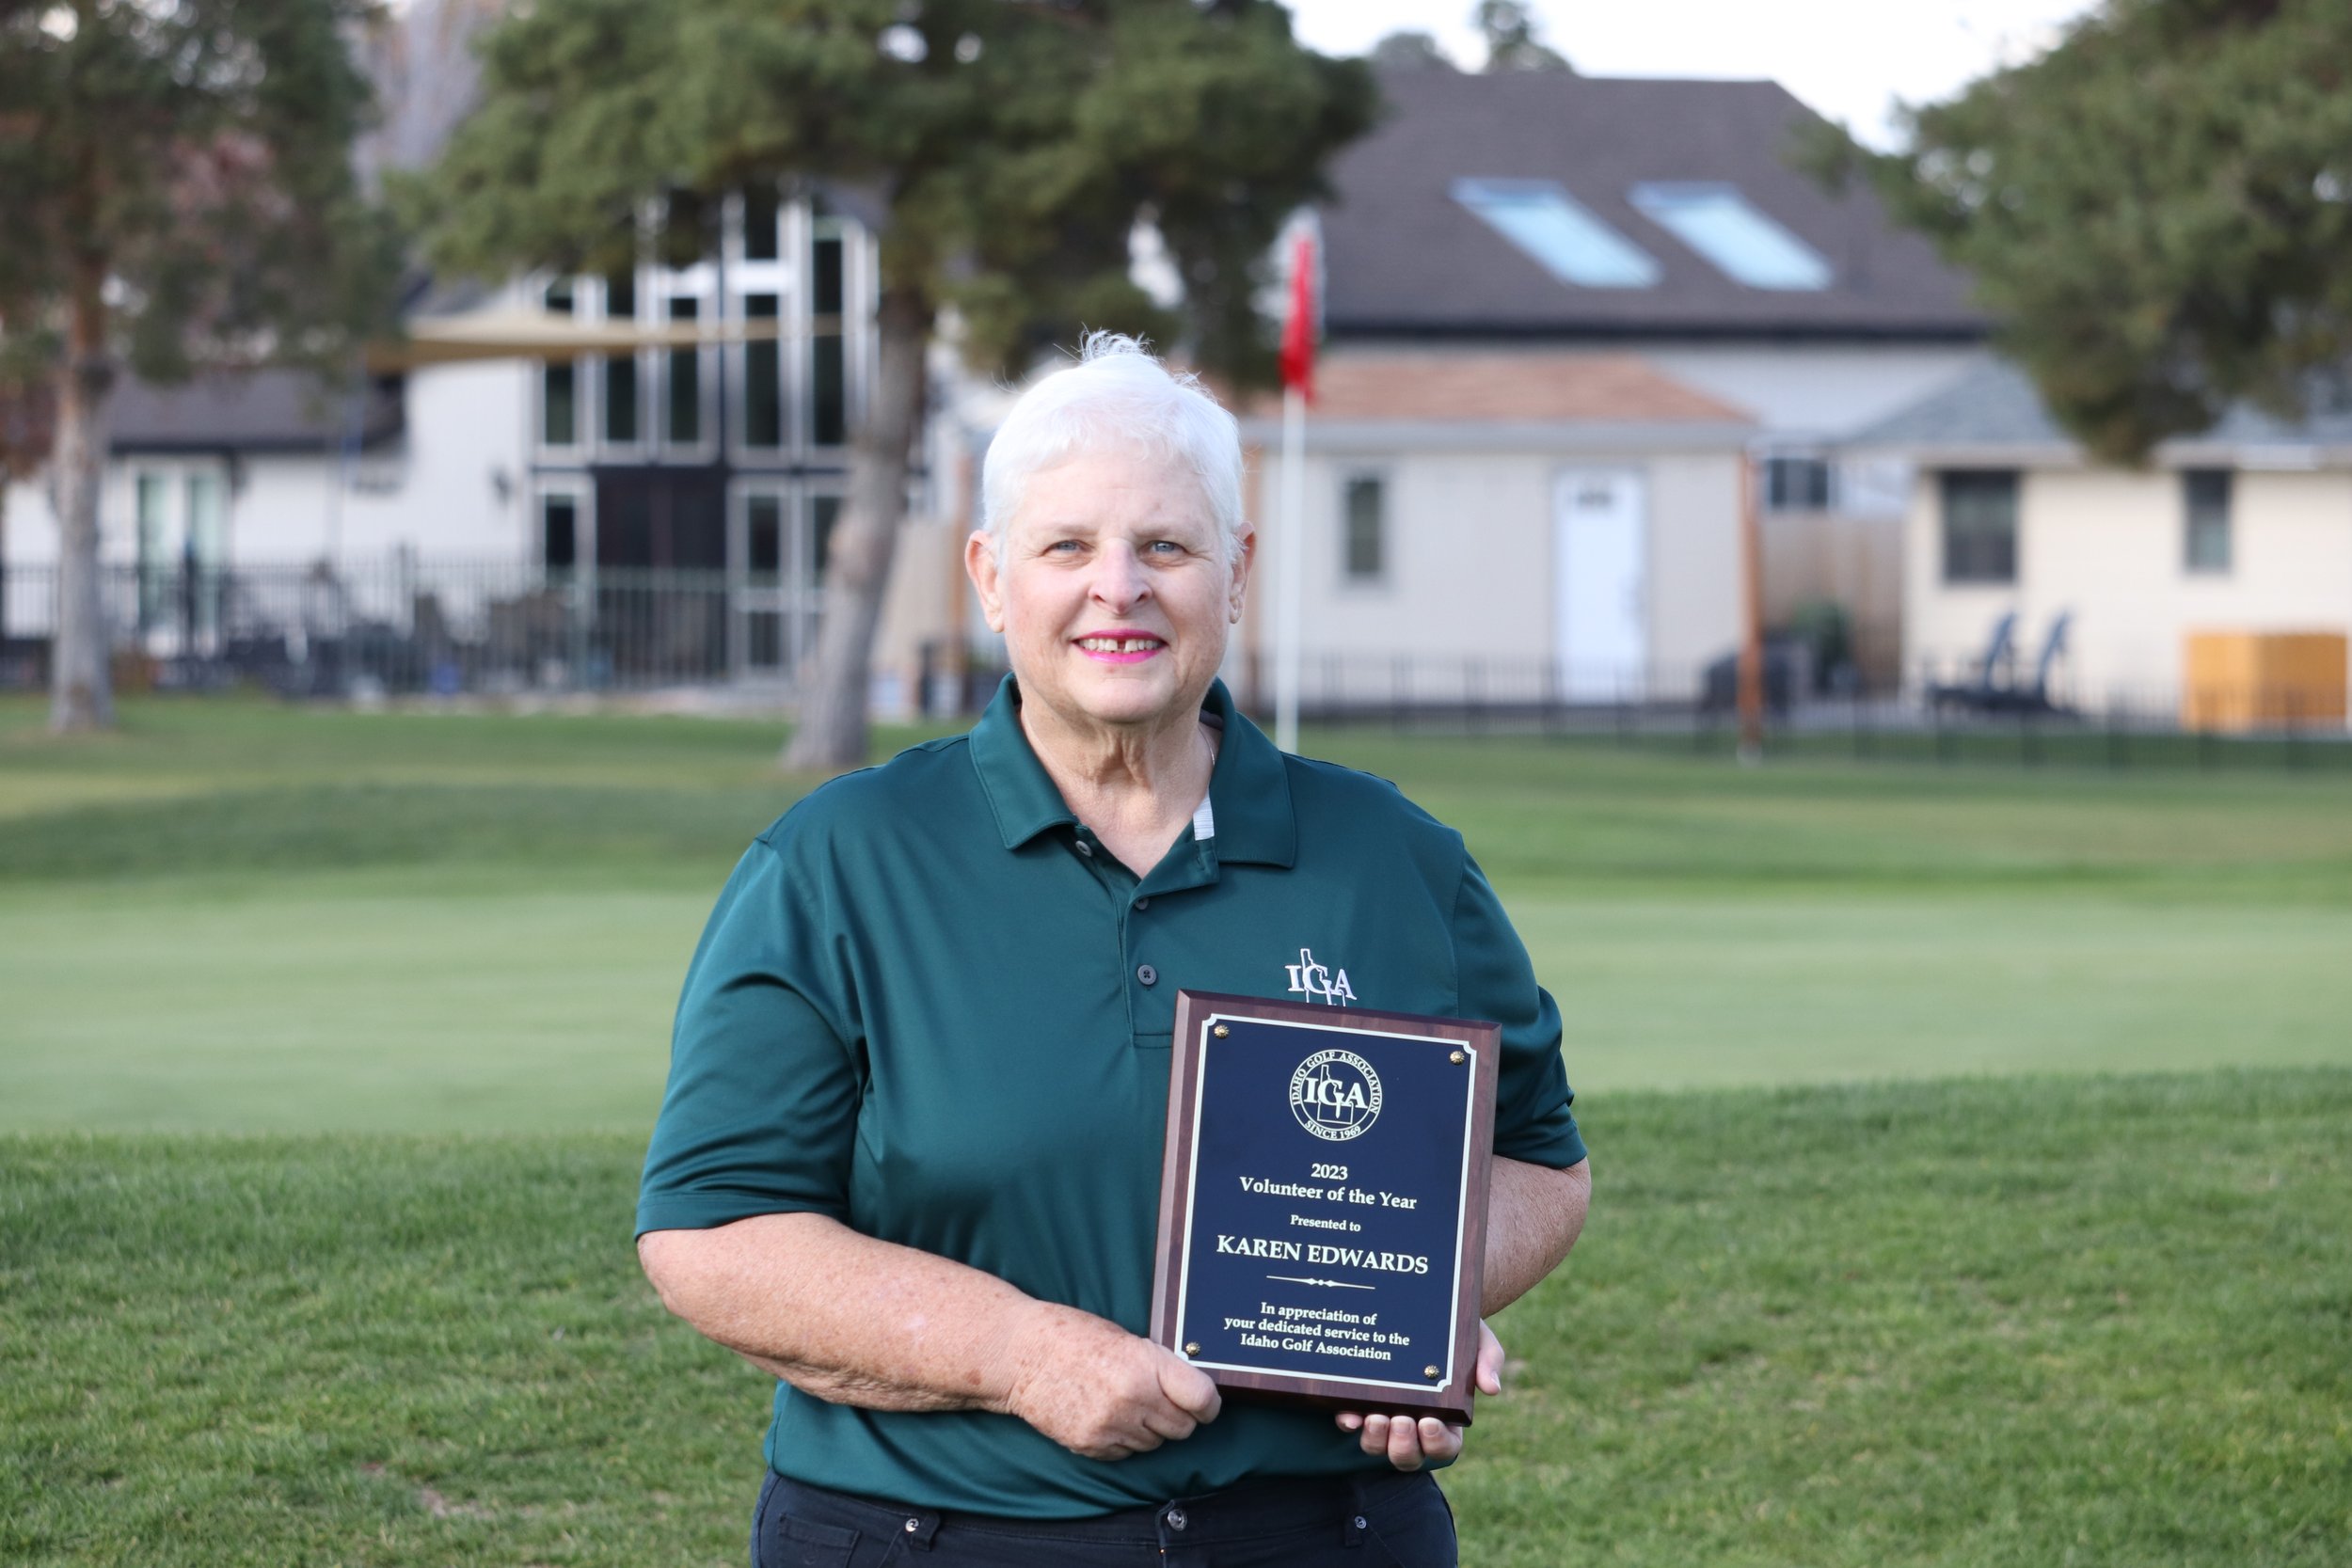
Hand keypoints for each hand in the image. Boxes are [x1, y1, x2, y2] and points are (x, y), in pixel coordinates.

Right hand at [998, 1302, 1221, 1460]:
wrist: (1019, 1354)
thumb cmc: (1072, 1337)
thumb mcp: (1126, 1340)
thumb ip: (1159, 1366)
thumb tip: (1189, 1391)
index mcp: (1146, 1364)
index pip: (1202, 1399)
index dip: (1208, 1406)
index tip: (1205, 1406)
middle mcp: (1133, 1398)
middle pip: (1183, 1428)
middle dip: (1178, 1418)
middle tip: (1160, 1402)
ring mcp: (1111, 1425)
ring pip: (1154, 1444)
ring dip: (1148, 1430)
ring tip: (1124, 1404)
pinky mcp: (1091, 1445)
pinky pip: (1125, 1453)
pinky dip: (1122, 1440)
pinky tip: (1104, 1415)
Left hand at [1334, 1320, 1504, 1471]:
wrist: (1419, 1306)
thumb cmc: (1452, 1330)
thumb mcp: (1476, 1339)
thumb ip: (1488, 1360)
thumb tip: (1492, 1388)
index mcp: (1446, 1419)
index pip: (1445, 1447)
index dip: (1437, 1443)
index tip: (1429, 1422)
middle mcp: (1413, 1426)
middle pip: (1408, 1456)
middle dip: (1403, 1444)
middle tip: (1401, 1420)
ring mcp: (1384, 1417)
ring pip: (1378, 1447)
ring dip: (1376, 1439)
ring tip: (1376, 1417)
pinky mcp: (1359, 1403)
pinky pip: (1351, 1423)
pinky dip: (1349, 1423)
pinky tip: (1349, 1414)